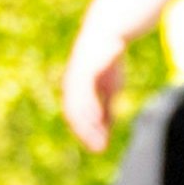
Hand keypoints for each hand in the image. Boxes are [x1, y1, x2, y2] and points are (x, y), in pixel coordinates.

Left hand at [60, 24, 129, 151]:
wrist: (110, 35)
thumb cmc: (109, 61)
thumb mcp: (111, 89)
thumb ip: (107, 107)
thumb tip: (107, 128)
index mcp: (77, 91)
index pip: (78, 117)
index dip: (87, 133)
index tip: (99, 148)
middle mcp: (72, 85)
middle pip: (75, 114)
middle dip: (86, 133)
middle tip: (98, 149)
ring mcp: (76, 77)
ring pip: (77, 105)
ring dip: (87, 125)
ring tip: (97, 138)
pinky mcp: (84, 70)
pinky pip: (84, 93)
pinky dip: (89, 107)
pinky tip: (97, 118)